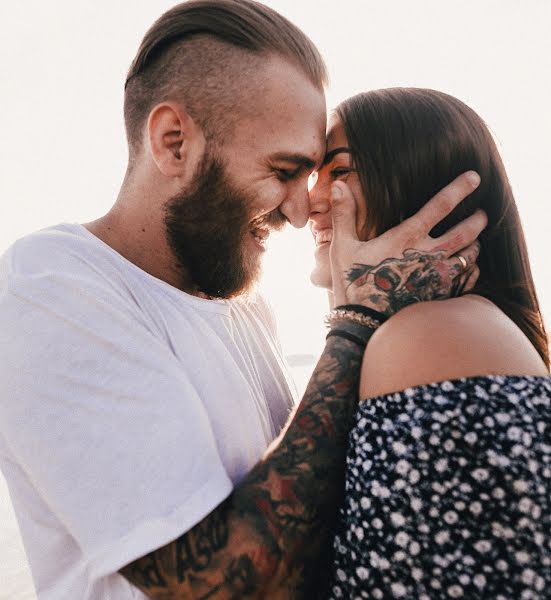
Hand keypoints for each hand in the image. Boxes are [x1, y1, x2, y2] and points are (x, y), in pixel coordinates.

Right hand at [330, 172, 486, 315]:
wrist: (363, 326)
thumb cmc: (352, 284)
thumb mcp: (342, 248)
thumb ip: (344, 215)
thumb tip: (339, 185)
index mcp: (406, 238)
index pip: (440, 205)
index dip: (460, 187)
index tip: (474, 177)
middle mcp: (428, 255)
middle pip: (466, 230)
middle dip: (478, 219)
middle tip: (482, 213)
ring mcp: (437, 277)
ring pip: (470, 254)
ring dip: (475, 244)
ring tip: (475, 239)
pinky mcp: (441, 296)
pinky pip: (468, 279)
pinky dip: (472, 269)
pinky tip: (469, 266)